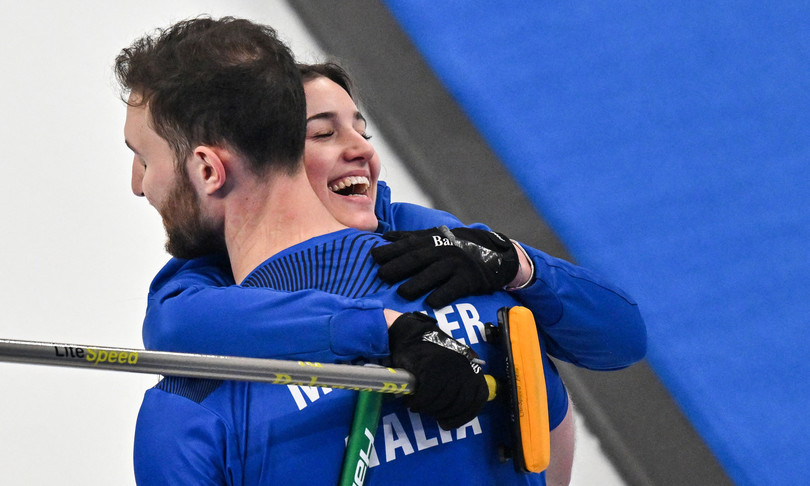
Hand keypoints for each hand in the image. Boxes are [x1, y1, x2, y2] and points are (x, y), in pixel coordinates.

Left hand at [371, 226, 519, 307]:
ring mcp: (457, 264)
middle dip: (399, 266)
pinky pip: (454, 288)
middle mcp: (443, 250)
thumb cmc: (458, 247)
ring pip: (434, 273)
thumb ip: (411, 238)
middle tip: (382, 275)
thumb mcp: (436, 237)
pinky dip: (443, 295)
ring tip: (402, 293)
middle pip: (418, 258)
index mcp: (433, 240)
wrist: (494, 254)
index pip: (408, 244)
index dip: (390, 250)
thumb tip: (385, 237)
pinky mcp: (469, 279)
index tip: (373, 256)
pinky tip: (431, 302)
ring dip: (417, 282)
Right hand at [388, 312, 487, 429]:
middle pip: (459, 404)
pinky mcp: (431, 368)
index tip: (448, 422)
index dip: (463, 416)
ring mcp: (448, 368)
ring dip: (428, 409)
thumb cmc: (432, 354)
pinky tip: (411, 402)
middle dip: (444, 414)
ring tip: (419, 406)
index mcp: (473, 369)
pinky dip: (418, 403)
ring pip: (441, 402)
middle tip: (431, 414)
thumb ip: (460, 384)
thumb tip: (457, 411)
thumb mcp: (454, 366)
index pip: (478, 399)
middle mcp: (464, 368)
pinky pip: (427, 396)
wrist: (411, 334)